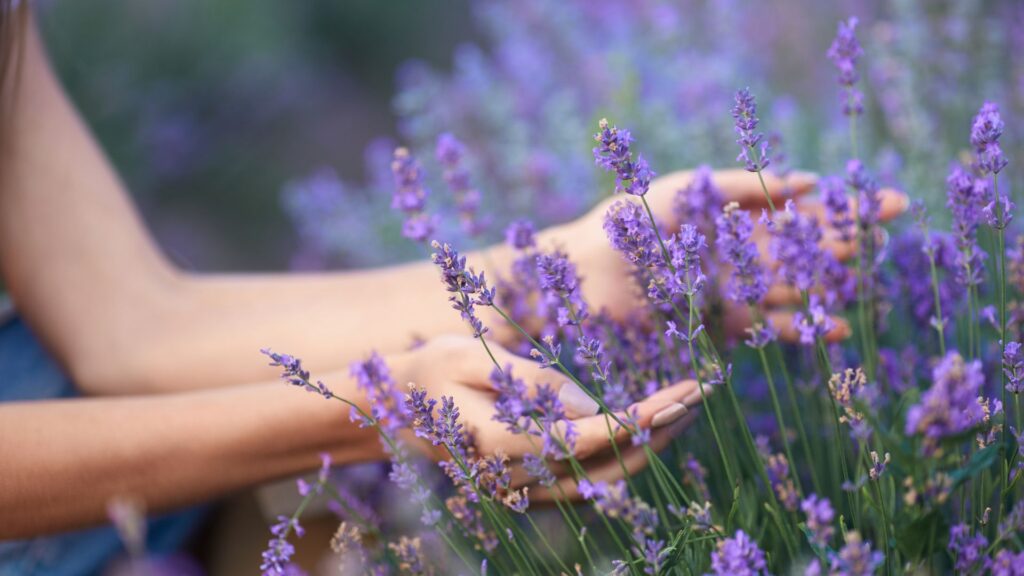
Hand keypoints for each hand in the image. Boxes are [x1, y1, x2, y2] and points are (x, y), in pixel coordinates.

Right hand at [386, 335, 706, 499]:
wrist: (383, 414)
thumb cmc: (427, 373)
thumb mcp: (473, 359)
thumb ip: (534, 383)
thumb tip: (594, 406)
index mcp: (508, 446)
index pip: (596, 439)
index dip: (645, 417)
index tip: (684, 391)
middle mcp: (521, 477)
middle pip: (611, 466)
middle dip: (661, 430)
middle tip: (700, 393)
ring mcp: (522, 487)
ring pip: (602, 478)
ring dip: (647, 445)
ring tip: (682, 407)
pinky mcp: (523, 483)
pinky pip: (584, 477)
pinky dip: (619, 453)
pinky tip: (641, 425)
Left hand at [553, 168, 908, 342]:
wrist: (583, 272)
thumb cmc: (625, 221)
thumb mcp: (685, 191)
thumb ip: (743, 187)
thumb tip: (807, 182)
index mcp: (734, 214)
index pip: (801, 208)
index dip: (846, 206)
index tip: (892, 203)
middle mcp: (740, 251)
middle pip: (807, 247)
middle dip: (850, 239)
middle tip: (896, 232)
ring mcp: (734, 287)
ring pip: (795, 287)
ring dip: (831, 286)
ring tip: (870, 286)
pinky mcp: (720, 322)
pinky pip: (768, 326)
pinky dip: (800, 327)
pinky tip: (834, 328)